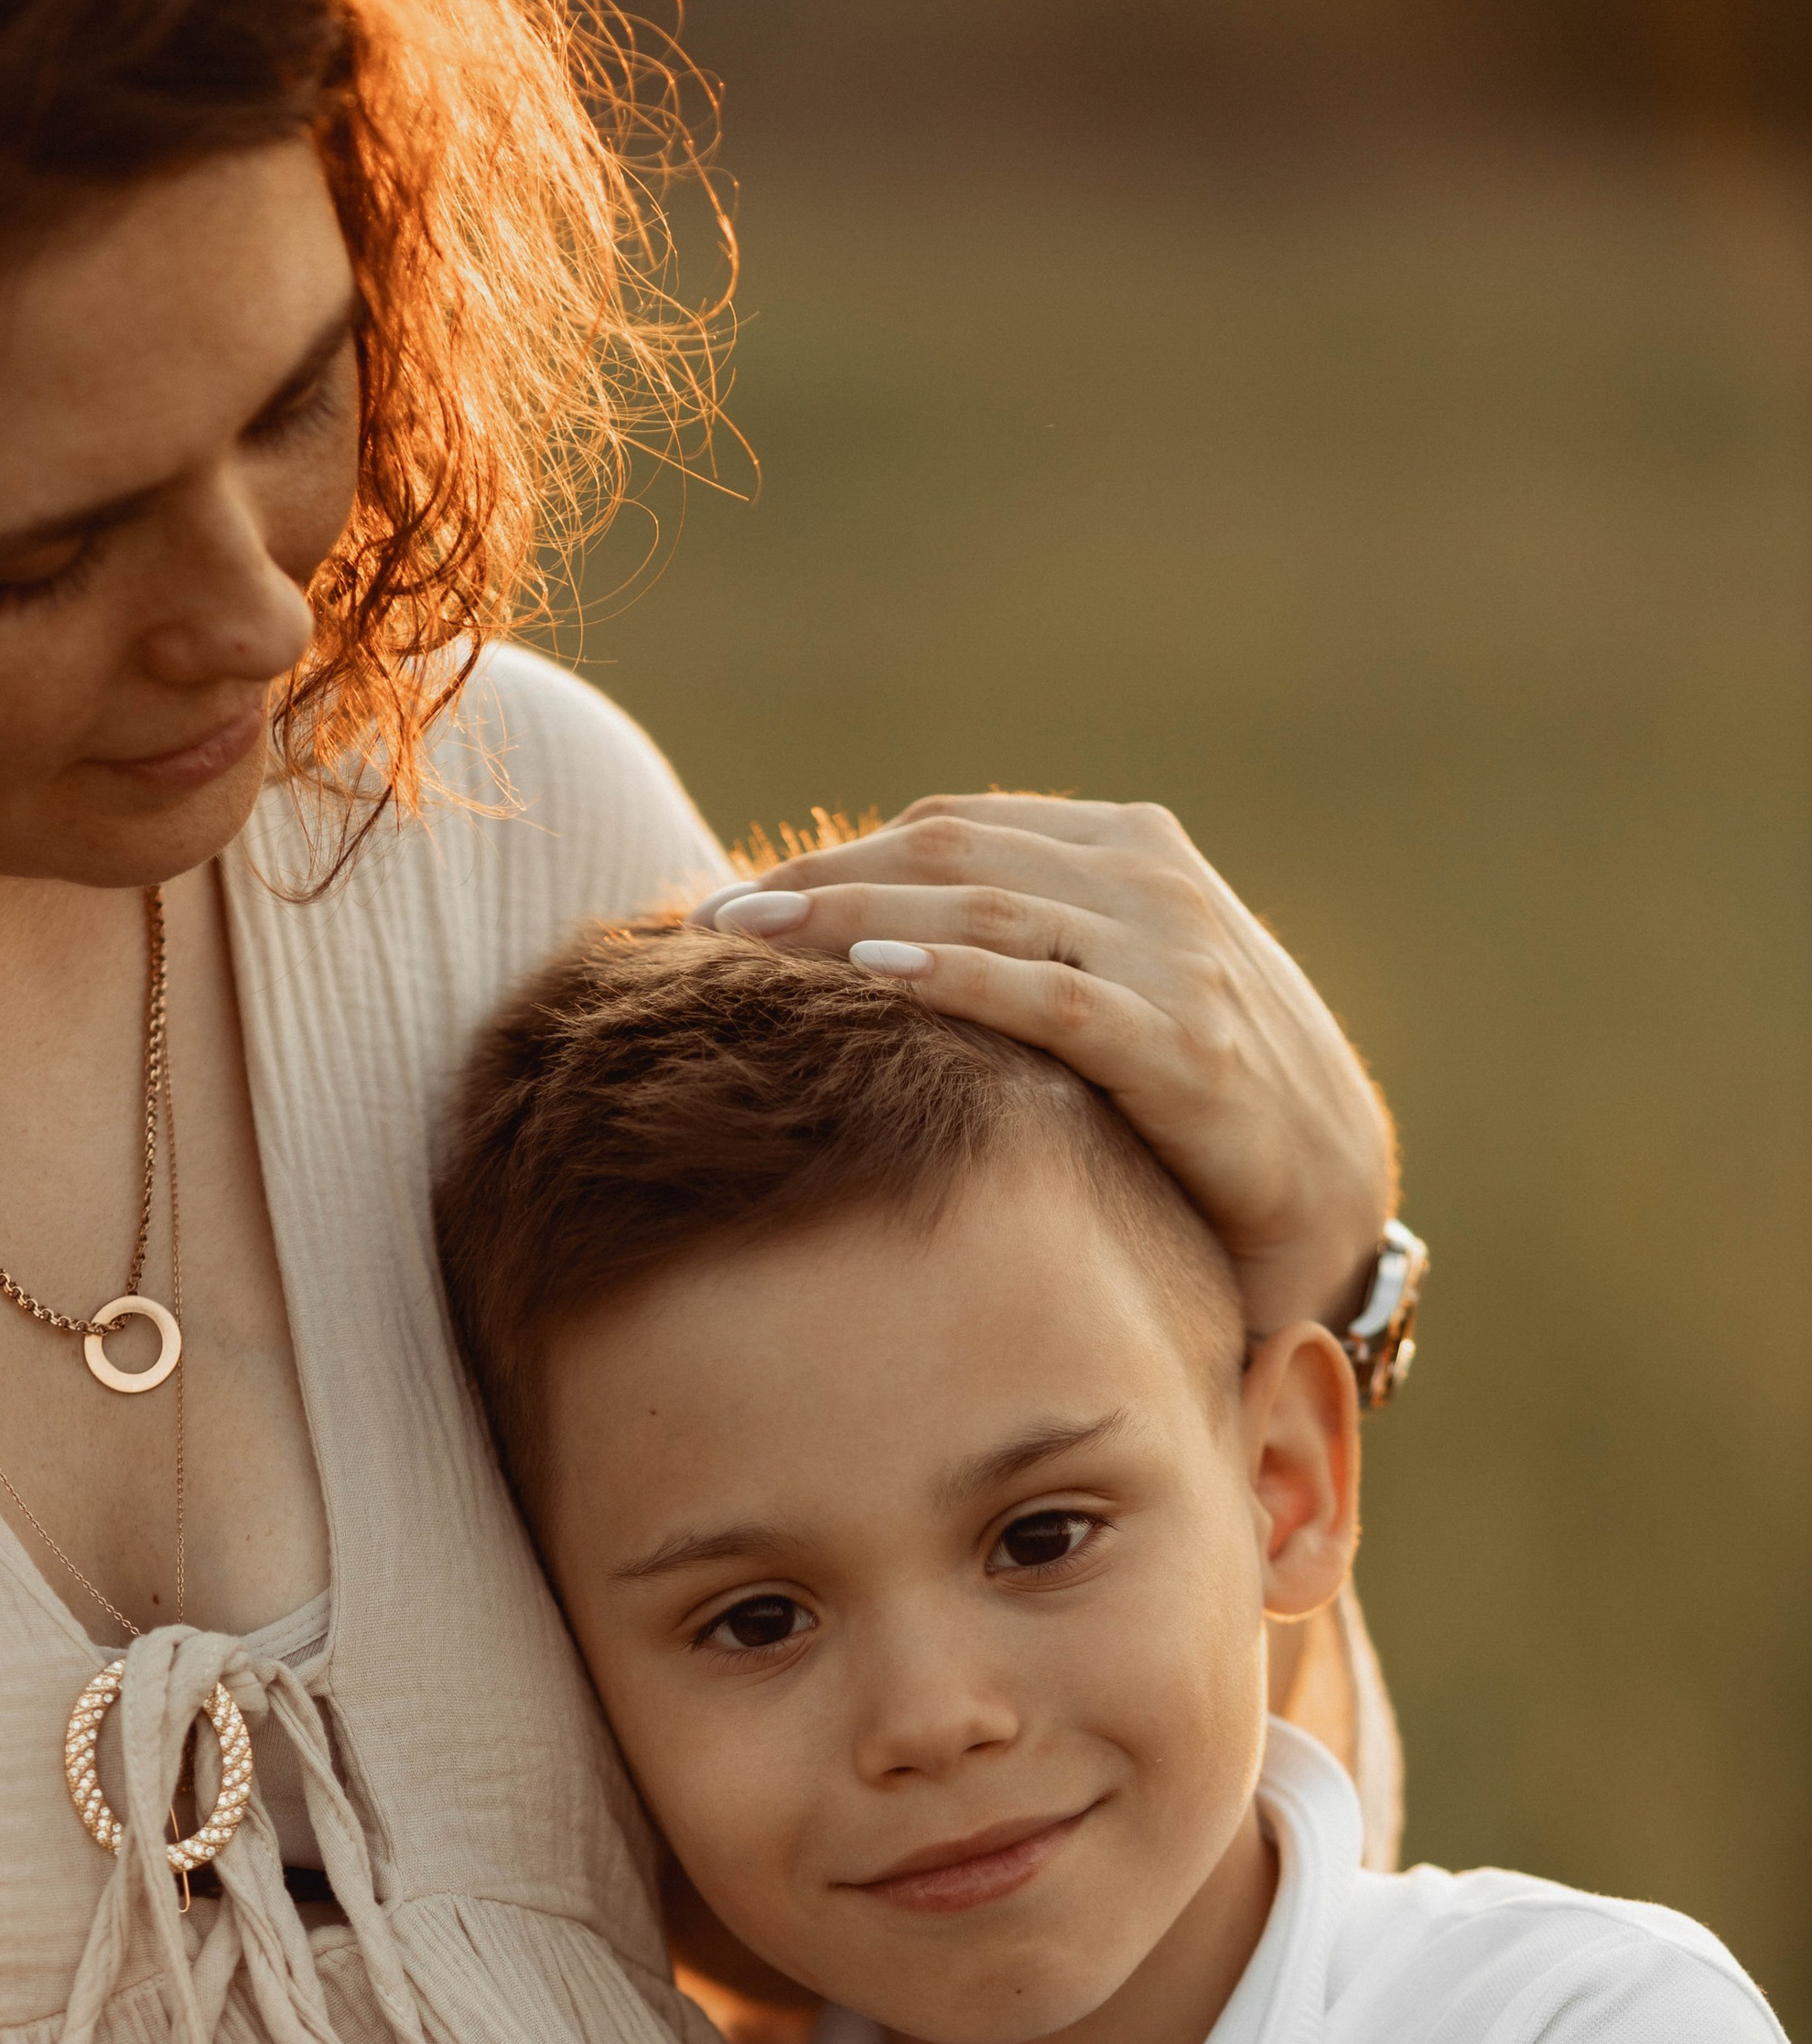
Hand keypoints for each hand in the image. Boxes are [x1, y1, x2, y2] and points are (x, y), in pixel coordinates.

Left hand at [697, 795, 1396, 1333]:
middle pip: (947, 854)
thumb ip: (1028, 951)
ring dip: (851, 915)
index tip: (738, 903)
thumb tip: (872, 944)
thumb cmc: (1203, 1115)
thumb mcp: (1115, 1000)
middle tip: (709, 920)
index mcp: (1130, 853)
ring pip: (982, 908)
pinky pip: (1050, 997)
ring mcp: (1177, 957)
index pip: (952, 832)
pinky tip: (872, 974)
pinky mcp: (1189, 1045)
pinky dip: (956, 975)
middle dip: (817, 881)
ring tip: (748, 937)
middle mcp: (1154, 883)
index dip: (836, 857)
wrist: (1334, 1211)